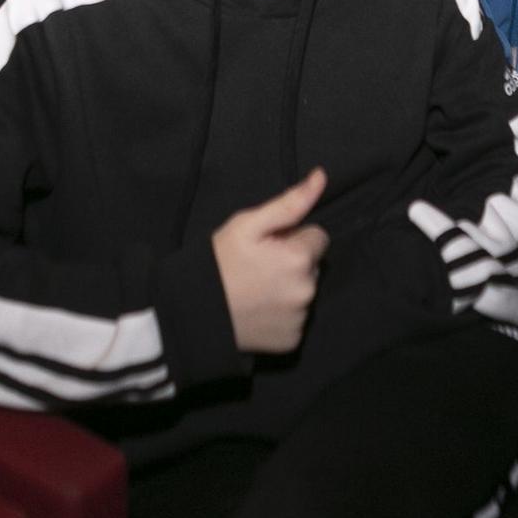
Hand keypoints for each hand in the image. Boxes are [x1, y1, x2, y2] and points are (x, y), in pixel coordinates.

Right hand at [212, 168, 329, 354]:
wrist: (196, 310)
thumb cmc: (220, 261)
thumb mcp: (248, 224)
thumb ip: (290, 203)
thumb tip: (321, 177)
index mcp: (299, 258)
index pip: (318, 237)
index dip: (294, 238)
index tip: (271, 245)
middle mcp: (307, 290)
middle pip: (313, 266)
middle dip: (294, 262)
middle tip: (260, 267)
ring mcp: (300, 318)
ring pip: (305, 291)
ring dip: (289, 287)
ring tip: (257, 288)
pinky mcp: (293, 340)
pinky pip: (297, 318)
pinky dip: (283, 313)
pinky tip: (260, 309)